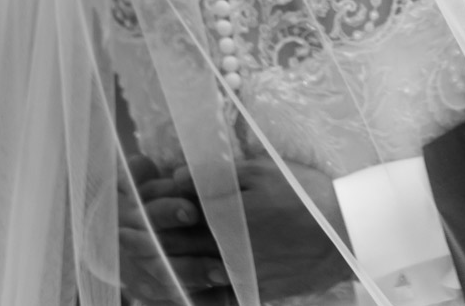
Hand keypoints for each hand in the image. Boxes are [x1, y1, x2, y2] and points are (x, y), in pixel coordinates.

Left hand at [116, 154, 352, 302]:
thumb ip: (215, 176)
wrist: (345, 233)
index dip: (145, 210)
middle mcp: (219, 248)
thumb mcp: (263, 170)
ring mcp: (232, 274)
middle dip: (140, 242)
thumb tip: (175, 178)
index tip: (126, 206)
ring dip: (157, 268)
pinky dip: (190, 291)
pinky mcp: (248, 290)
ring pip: (184, 274)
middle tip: (119, 237)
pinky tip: (180, 287)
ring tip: (137, 262)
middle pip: (169, 247)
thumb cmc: (305, 194)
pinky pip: (209, 296)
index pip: (169, 214)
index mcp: (219, 215)